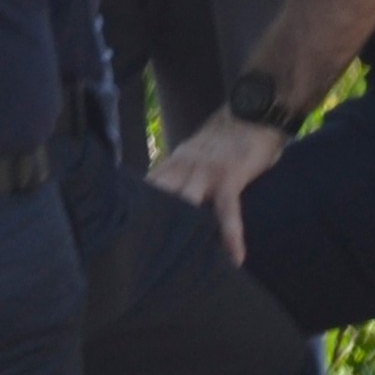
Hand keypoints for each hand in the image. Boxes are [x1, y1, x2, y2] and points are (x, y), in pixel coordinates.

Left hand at [145, 112, 287, 261]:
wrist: (253, 109)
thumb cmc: (229, 137)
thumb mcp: (198, 152)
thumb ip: (184, 172)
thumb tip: (176, 196)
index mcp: (175, 162)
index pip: (146, 186)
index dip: (132, 208)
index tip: (121, 232)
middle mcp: (183, 166)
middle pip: (157, 196)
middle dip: (147, 222)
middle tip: (139, 255)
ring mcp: (205, 171)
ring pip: (184, 202)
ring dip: (182, 231)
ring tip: (179, 265)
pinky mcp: (229, 176)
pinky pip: (227, 210)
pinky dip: (231, 234)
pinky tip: (235, 257)